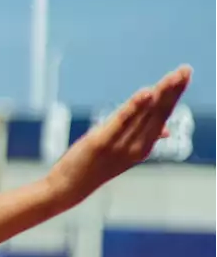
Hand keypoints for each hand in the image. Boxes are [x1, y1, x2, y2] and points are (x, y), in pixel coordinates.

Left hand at [44, 65, 191, 207]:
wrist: (69, 188)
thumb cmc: (95, 167)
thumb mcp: (123, 153)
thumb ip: (143, 138)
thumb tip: (166, 131)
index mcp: (143, 146)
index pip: (163, 115)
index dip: (174, 94)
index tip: (185, 74)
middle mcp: (136, 146)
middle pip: (158, 113)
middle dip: (173, 90)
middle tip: (186, 69)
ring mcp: (120, 145)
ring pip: (145, 114)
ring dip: (161, 93)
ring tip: (175, 75)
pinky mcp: (101, 142)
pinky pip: (121, 121)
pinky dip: (135, 106)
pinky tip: (146, 92)